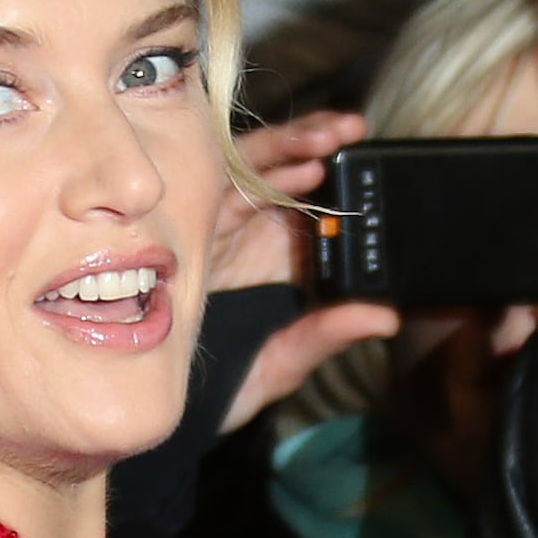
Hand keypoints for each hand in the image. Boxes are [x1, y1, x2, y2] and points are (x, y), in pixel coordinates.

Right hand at [210, 112, 401, 431]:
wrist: (150, 406)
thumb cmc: (215, 390)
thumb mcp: (279, 364)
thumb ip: (325, 336)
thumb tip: (386, 318)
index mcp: (272, 258)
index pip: (307, 204)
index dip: (338, 177)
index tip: (370, 162)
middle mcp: (243, 235)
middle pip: (279, 174)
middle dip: (314, 145)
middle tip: (350, 131)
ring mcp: (209, 227)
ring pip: (246, 171)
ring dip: (286, 148)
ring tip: (325, 141)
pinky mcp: (178, 229)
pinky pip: (206, 187)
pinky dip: (239, 169)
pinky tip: (276, 163)